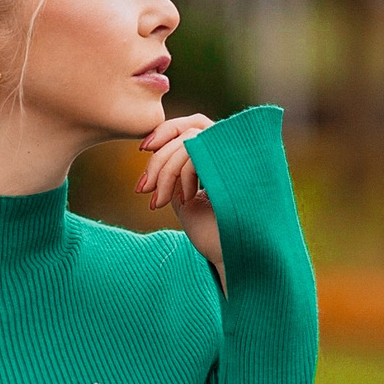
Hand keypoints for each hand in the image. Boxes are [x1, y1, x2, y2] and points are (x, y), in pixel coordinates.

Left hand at [137, 114, 224, 288]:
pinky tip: (184, 200)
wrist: (233, 259)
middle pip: (190, 128)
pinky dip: (181, 175)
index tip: (143, 149)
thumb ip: (174, 173)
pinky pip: (197, 153)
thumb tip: (152, 151)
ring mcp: (240, 156)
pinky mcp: (238, 166)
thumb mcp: (185, 197)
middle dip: (160, 154)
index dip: (166, 131)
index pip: (194, 125)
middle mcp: (236, 150)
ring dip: (166, 171)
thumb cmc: (212, 233)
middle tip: (143, 188)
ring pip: (191, 140)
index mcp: (224, 155)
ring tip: (160, 202)